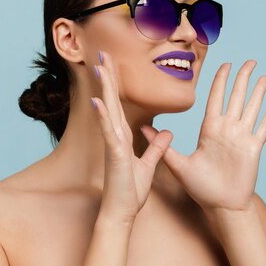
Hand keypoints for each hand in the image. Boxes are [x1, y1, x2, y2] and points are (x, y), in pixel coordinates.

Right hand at [91, 50, 173, 223]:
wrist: (122, 213)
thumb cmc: (131, 192)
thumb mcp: (149, 164)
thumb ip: (157, 147)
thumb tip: (167, 132)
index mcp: (123, 136)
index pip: (119, 104)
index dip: (116, 83)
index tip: (113, 64)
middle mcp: (115, 136)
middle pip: (111, 100)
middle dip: (108, 76)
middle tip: (103, 53)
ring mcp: (113, 144)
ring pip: (107, 110)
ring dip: (103, 88)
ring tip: (99, 67)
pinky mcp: (115, 154)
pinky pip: (109, 132)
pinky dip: (103, 116)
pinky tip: (98, 101)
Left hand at [141, 60, 265, 212]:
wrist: (220, 206)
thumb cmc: (200, 187)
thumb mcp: (178, 165)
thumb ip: (163, 146)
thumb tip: (142, 129)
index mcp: (209, 129)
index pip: (216, 98)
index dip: (221, 81)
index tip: (225, 64)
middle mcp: (227, 129)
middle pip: (236, 97)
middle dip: (242, 78)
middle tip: (249, 61)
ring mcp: (242, 138)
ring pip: (251, 108)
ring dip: (258, 91)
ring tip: (264, 76)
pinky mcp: (254, 148)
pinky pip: (263, 127)